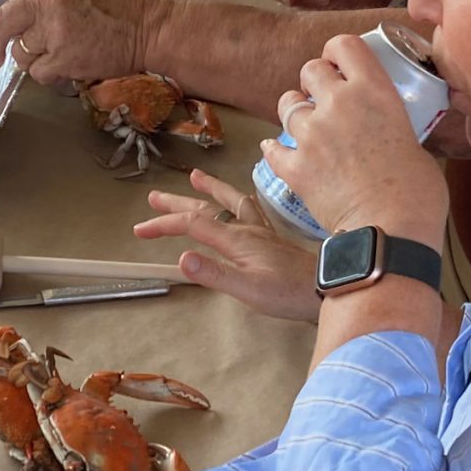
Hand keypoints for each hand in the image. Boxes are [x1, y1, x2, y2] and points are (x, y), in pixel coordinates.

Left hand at [0, 0, 150, 84]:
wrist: (152, 29)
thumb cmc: (122, 10)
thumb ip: (46, 6)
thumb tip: (10, 27)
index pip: (8, 8)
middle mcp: (49, 6)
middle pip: (7, 32)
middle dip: (0, 48)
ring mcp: (56, 34)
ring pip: (24, 56)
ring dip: (35, 60)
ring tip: (62, 52)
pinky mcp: (65, 59)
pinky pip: (41, 72)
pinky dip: (50, 73)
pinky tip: (71, 64)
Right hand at [134, 172, 317, 322]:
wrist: (329, 288)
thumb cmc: (288, 294)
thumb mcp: (247, 289)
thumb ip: (213, 273)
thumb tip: (180, 257)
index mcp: (237, 239)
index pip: (192, 224)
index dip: (165, 224)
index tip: (141, 230)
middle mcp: (247, 229)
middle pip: (206, 209)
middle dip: (176, 204)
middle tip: (152, 198)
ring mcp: (261, 232)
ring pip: (230, 202)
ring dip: (209, 190)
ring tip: (193, 177)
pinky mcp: (273, 239)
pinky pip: (251, 210)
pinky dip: (238, 199)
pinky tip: (240, 198)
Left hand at [271, 33, 447, 246]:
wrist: (391, 230)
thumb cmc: (416, 192)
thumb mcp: (414, 141)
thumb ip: (393, 126)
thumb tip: (390, 134)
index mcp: (374, 90)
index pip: (344, 45)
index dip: (336, 52)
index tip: (339, 64)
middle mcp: (338, 103)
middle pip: (310, 70)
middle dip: (314, 81)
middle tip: (325, 99)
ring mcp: (312, 134)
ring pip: (287, 104)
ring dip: (296, 112)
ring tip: (308, 129)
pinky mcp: (294, 166)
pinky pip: (272, 148)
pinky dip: (276, 151)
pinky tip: (280, 153)